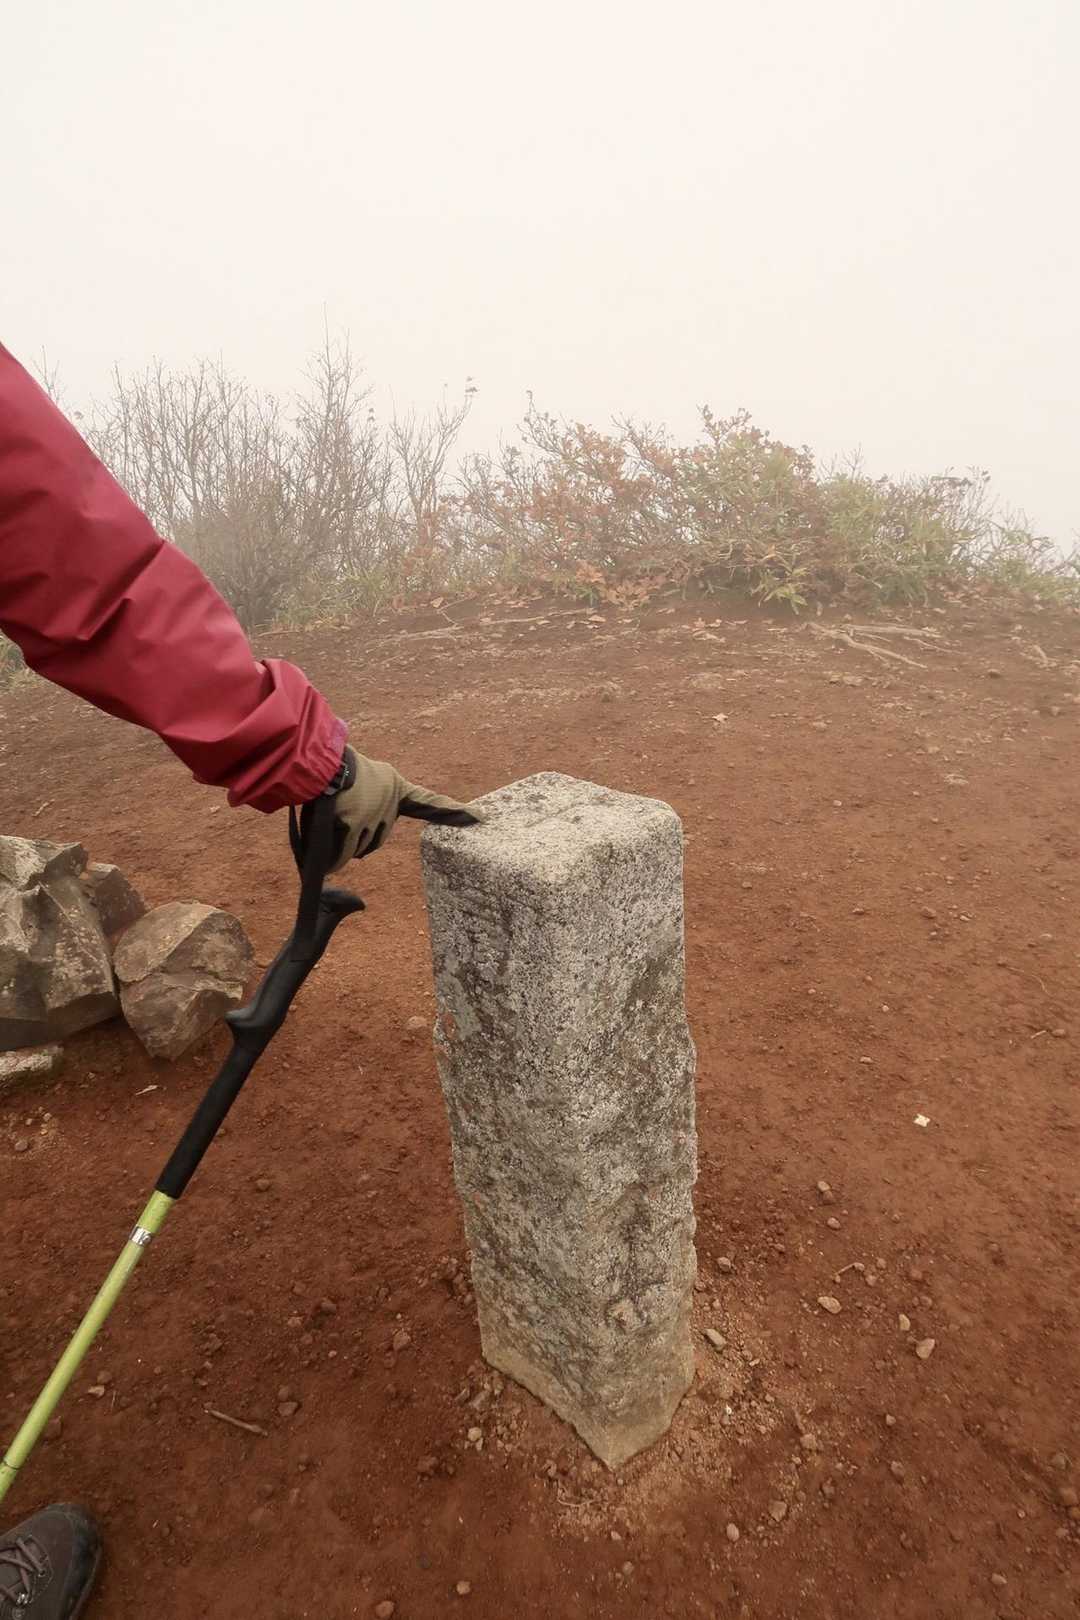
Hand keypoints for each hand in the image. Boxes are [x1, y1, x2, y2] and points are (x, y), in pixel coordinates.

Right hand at [329, 746, 479, 868]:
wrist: (312, 759)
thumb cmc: (328, 772)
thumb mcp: (358, 787)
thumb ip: (365, 813)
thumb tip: (347, 854)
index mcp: (395, 787)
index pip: (430, 803)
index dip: (454, 812)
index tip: (481, 817)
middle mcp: (389, 801)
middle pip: (377, 839)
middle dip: (357, 838)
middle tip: (339, 815)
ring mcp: (372, 813)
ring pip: (359, 849)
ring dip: (341, 843)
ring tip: (326, 816)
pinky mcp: (352, 823)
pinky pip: (341, 856)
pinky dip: (331, 858)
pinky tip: (322, 845)